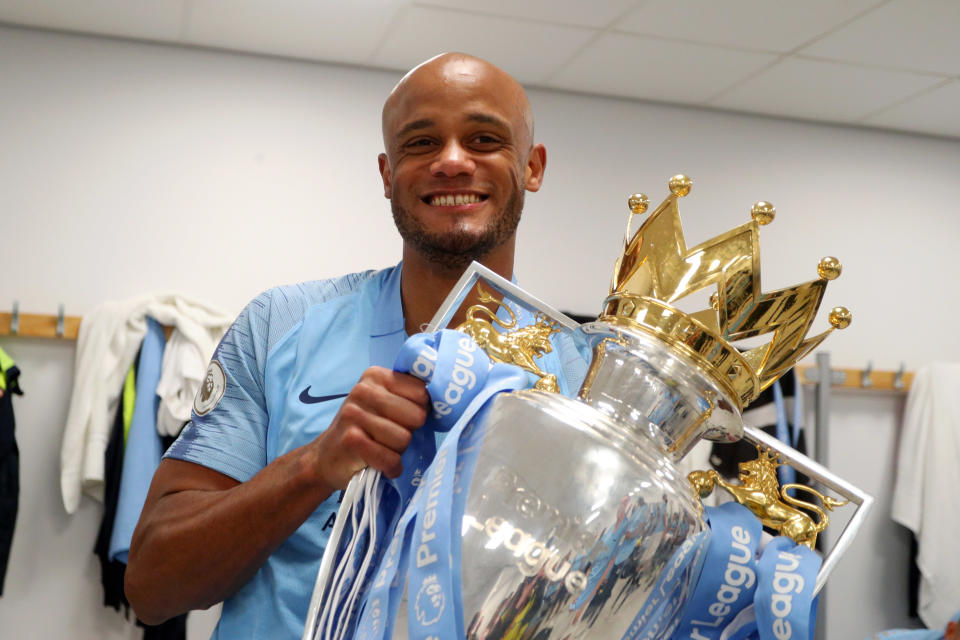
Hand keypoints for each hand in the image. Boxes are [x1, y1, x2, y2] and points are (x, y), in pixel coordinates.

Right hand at [312, 366, 428, 488]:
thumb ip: (408, 396)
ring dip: (398, 451)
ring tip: (382, 449)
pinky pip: (391, 459)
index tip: (405, 420)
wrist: (326, 457)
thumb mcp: (383, 403)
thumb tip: (447, 398)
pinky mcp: (351, 439)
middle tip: (391, 437)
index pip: (422, 392)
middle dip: (409, 433)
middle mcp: (363, 390)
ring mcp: (354, 414)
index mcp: (376, 375)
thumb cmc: (364, 429)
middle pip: (417, 416)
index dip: (420, 411)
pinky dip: (391, 468)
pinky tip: (381, 465)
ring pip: (404, 439)